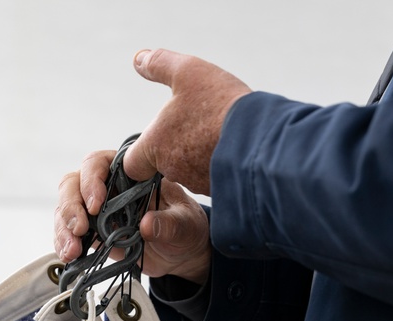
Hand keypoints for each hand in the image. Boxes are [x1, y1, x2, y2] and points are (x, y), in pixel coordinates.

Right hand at [54, 151, 210, 284]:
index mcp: (129, 172)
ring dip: (63, 229)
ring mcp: (96, 209)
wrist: (181, 253)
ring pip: (66, 209)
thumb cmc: (185, 227)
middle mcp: (107, 187)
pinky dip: (63, 244)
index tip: (96, 205)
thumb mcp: (185, 225)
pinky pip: (68, 232)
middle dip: (71, 207)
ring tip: (72, 251)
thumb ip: (169, 224)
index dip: (91, 181)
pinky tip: (68, 257)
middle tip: (80, 230)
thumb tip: (147, 225)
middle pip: (73, 184)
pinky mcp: (91, 232)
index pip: (98, 163)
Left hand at [122, 49, 251, 194]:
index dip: (141, 155)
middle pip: (166, 164)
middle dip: (177, 147)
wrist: (259, 138)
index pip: (133, 165)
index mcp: (155, 146)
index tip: (156, 139)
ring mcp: (197, 182)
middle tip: (197, 125)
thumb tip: (138, 59)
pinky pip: (214, 177)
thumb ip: (159, 64)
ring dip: (200, 154)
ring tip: (218, 132)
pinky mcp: (219, 189)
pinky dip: (219, 164)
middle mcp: (172, 170)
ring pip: (192, 170)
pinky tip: (233, 146)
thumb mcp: (187, 71)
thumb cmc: (219, 105)